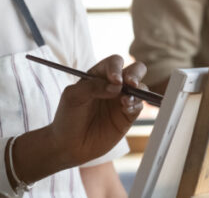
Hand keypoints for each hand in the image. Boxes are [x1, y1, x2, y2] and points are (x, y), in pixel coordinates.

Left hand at [10, 56, 146, 184]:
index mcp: (97, 75)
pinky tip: (126, 110)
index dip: (116, 68)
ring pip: (140, 88)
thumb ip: (92, 87)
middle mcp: (112, 85)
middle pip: (134, 70)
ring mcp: (121, 100)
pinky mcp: (127, 116)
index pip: (113, 63)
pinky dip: (136, 105)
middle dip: (136, 74)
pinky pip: (138, 106)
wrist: (69, 145)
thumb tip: (116, 86)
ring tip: (124, 102)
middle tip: (130, 84)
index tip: (115, 80)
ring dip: (136, 92)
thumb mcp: (73, 97)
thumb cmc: (67, 117)